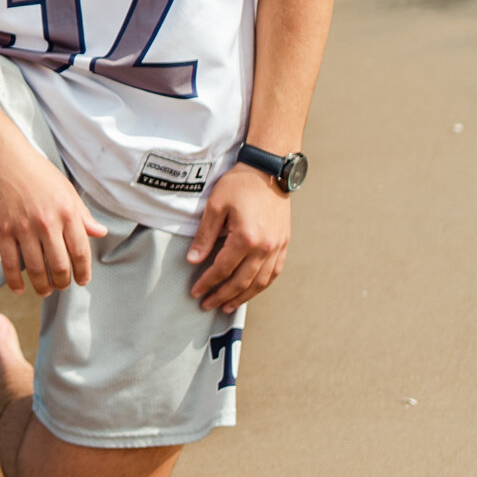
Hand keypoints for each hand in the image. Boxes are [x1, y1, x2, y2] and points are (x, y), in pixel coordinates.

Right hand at [0, 132, 106, 295]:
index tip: (82, 281)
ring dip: (42, 286)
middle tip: (62, 286)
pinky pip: (10, 263)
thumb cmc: (36, 171)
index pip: (80, 251)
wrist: (2, 156)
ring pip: (36, 269)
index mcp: (67, 211)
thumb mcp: (66, 188)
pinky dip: (15, 281)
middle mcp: (47, 222)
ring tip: (44, 291)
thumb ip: (83, 214)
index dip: (83, 271)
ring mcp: (23, 228)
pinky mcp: (2, 230)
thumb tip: (100, 232)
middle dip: (63, 282)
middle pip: (59, 266)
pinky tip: (20, 289)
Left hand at [186, 165, 291, 311]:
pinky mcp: (284, 244)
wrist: (268, 170)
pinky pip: (273, 273)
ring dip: (242, 297)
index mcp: (246, 238)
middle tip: (207, 304)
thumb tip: (193, 260)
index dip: (207, 283)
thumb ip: (205, 236)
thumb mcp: (216, 206)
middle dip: (222, 296)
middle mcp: (264, 247)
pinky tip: (251, 291)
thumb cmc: (240, 184)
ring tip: (227, 306)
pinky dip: (261, 286)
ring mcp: (277, 247)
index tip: (196, 292)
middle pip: (241, 282)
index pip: (222, 269)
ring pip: (259, 283)